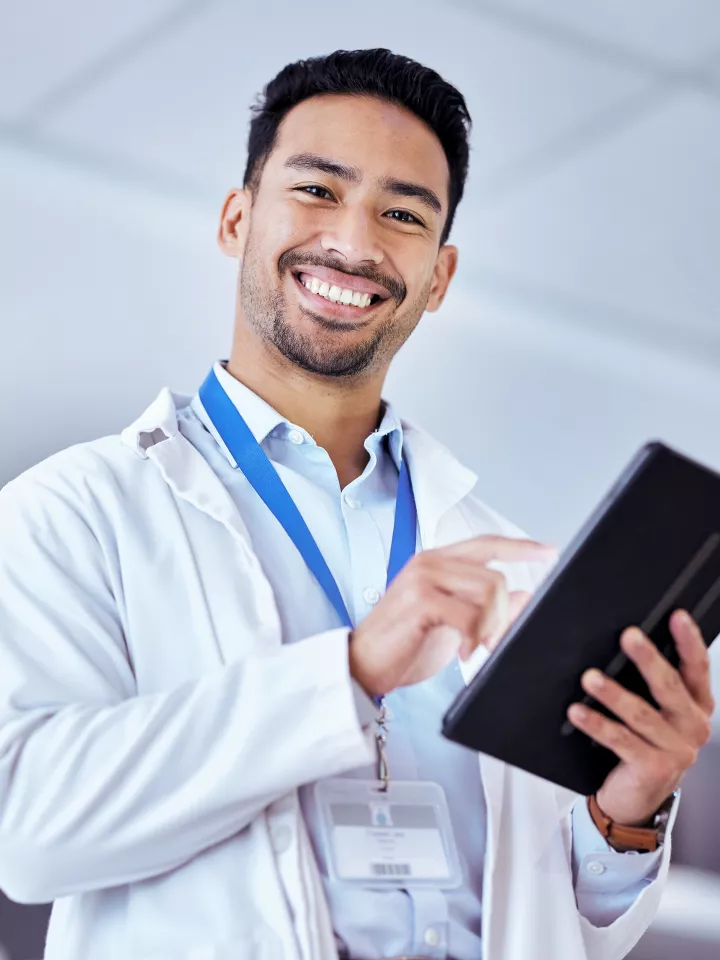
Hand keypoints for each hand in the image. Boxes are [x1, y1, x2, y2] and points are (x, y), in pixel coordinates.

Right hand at [349, 535, 555, 697]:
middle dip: (502, 615)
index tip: (548, 552)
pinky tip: (464, 652)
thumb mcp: (453, 625)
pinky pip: (469, 614)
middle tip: (491, 642)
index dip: (520, 547)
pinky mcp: (420, 599)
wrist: (363, 665)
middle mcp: (430, 562)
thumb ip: (484, 608)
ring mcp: (423, 577)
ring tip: (475, 647)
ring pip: (487, 592)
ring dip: (490, 627)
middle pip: (494, 577)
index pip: (486, 544)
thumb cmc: (403, 645)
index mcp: (437, 562)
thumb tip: (524, 596)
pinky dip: (474, 637)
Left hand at [567, 610, 715, 825]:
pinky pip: (621, 741)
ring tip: (590, 678)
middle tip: (628, 636)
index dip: (689, 641)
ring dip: (614, 694)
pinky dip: (598, 725)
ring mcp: (676, 750)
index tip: (676, 616)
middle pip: (669, 686)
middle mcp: (692, 726)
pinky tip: (578, 712)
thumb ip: (651, 679)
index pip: (697, 667)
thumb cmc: (644, 741)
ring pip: (642, 715)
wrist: (638, 794)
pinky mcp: (654, 768)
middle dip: (648, 659)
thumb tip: (627, 637)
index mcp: (697, 704)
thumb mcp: (656, 709)